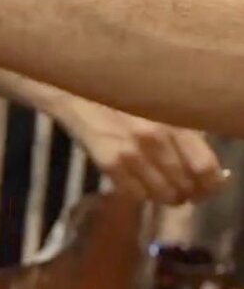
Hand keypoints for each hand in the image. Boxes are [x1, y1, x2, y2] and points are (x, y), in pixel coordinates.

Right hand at [56, 96, 226, 203]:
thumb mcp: (162, 109)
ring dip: (166, 197)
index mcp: (175, 121)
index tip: (206, 187)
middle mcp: (155, 138)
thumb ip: (186, 136)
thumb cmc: (124, 99)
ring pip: (161, 194)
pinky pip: (135, 194)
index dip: (210, 185)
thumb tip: (211, 172)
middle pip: (185, 185)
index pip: (205, 168)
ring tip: (162, 189)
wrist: (78, 92)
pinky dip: (142, 194)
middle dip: (187, 193)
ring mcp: (130, 153)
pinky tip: (140, 184)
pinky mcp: (108, 163)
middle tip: (183, 191)